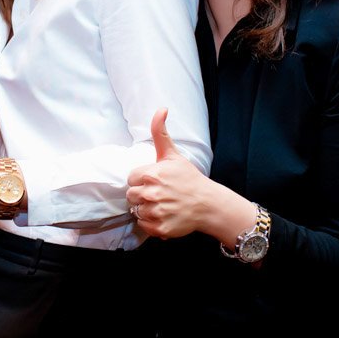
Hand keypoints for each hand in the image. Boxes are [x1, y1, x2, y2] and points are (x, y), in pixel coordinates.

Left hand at [126, 108, 220, 239]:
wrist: (208, 203)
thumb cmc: (188, 178)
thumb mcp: (172, 154)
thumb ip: (160, 132)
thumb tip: (161, 108)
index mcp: (151, 174)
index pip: (130, 179)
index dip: (141, 180)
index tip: (155, 181)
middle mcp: (152, 194)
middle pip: (131, 196)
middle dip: (142, 194)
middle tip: (159, 193)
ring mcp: (156, 212)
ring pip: (136, 211)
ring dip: (146, 209)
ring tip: (162, 204)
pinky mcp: (159, 228)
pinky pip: (143, 225)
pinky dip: (151, 223)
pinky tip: (164, 215)